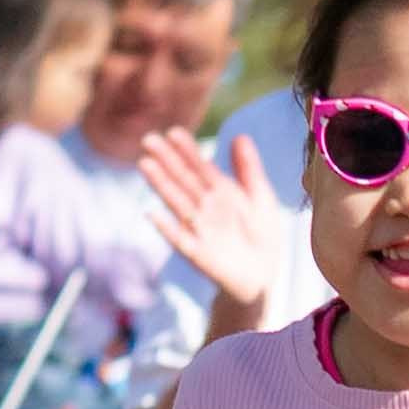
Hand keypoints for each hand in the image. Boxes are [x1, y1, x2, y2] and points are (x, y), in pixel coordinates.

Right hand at [138, 126, 282, 321]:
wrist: (263, 275)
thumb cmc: (261, 235)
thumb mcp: (260, 197)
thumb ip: (249, 169)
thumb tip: (239, 135)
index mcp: (219, 191)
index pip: (199, 166)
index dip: (187, 149)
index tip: (173, 132)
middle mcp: (204, 206)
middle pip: (183, 179)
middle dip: (166, 160)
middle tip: (148, 139)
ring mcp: (198, 228)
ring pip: (177, 202)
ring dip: (161, 185)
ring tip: (145, 164)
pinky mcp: (196, 253)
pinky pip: (179, 239)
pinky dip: (166, 228)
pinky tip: (152, 213)